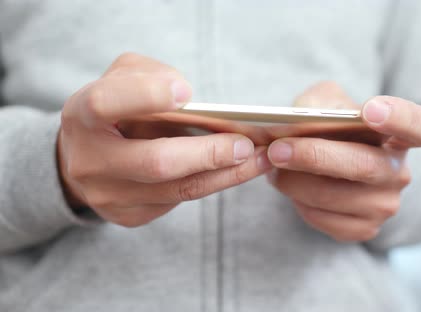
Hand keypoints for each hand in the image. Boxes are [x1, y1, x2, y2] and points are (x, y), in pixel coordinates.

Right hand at [58, 53, 271, 226]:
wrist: (85, 156)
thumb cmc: (114, 108)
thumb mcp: (122, 78)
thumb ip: (150, 76)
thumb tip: (189, 99)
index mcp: (81, 115)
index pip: (107, 103)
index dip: (146, 96)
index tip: (186, 93)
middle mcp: (89, 160)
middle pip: (155, 162)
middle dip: (207, 154)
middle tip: (245, 144)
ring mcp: (108, 195)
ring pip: (177, 189)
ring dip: (225, 174)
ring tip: (261, 159)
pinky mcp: (128, 215)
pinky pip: (179, 200)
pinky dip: (214, 183)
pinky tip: (239, 170)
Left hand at [266, 82, 420, 241]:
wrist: (332, 168)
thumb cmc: (334, 129)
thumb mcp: (329, 103)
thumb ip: (317, 103)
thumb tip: (298, 121)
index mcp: (402, 134)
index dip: (401, 118)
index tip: (370, 110)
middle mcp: (399, 172)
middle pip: (363, 166)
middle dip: (315, 156)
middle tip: (278, 149)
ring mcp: (385, 205)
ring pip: (332, 195)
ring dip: (293, 181)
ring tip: (274, 165)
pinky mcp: (364, 229)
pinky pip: (322, 218)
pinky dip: (297, 200)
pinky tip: (291, 185)